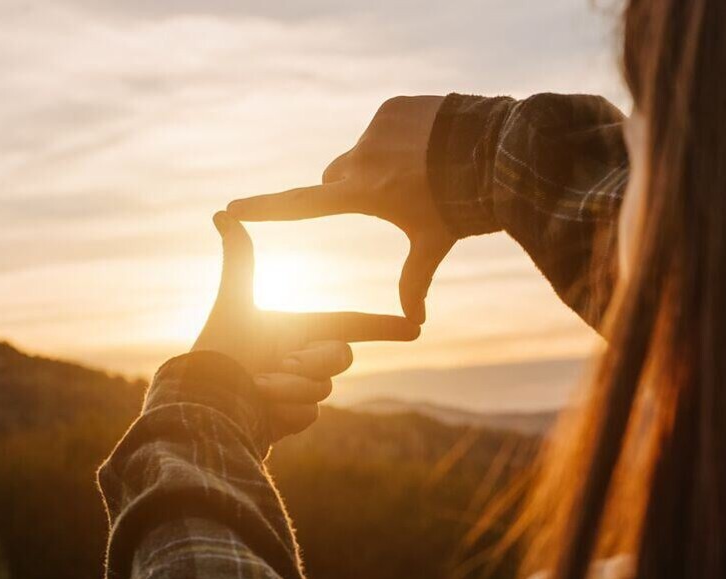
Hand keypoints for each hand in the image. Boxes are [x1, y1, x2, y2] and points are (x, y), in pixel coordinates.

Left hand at [195, 212, 419, 439]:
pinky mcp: (295, 417)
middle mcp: (304, 358)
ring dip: (288, 388)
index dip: (384, 326)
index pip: (352, 324)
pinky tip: (260, 409)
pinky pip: (309, 413)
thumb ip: (239, 260)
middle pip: (341, 357)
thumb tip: (221, 212)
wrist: (203, 404)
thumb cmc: (216, 352)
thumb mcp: (233, 304)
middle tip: (280, 365)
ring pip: (323, 389)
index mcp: (299, 329)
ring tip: (257, 387)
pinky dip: (283, 411)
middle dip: (311, 361)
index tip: (415, 327)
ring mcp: (302, 390)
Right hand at [227, 95, 451, 323]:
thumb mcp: (433, 243)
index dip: (266, 209)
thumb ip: (414, 280)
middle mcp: (360, 158)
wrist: (493, 151)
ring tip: (421, 173)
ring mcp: (376, 129)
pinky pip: (385, 127)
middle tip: (387, 198)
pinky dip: (399, 139)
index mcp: (362, 194)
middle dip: (347, 190)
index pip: (302, 205)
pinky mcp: (392, 108)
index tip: (231, 208)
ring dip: (379, 164)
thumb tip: (414, 323)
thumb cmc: (460, 206)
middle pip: (333, 179)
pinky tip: (429, 148)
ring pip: (362, 153)